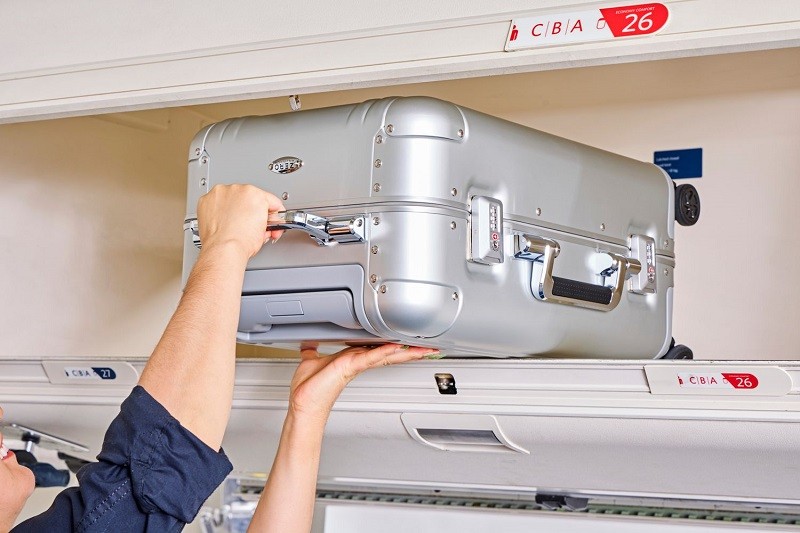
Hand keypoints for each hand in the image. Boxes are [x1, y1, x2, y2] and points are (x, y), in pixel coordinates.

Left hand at [197, 184, 284, 259]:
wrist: (224, 249)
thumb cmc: (242, 242)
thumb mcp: (265, 231)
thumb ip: (265, 220)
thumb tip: (261, 220)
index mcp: (255, 194)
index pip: (269, 200)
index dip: (270, 211)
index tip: (267, 216)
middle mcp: (237, 189)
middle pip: (248, 197)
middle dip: (250, 210)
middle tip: (250, 223)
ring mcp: (220, 194)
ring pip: (230, 197)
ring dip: (233, 208)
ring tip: (235, 224)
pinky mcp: (205, 200)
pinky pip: (214, 202)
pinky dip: (217, 210)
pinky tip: (222, 222)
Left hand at [289, 344, 437, 422]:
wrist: (302, 404)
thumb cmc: (308, 388)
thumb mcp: (312, 361)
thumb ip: (313, 351)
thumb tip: (309, 345)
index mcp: (350, 360)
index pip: (377, 350)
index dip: (393, 346)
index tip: (406, 341)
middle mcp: (356, 363)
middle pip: (389, 354)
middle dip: (409, 351)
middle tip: (428, 348)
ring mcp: (355, 366)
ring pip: (386, 356)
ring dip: (405, 352)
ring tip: (423, 348)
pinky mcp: (349, 367)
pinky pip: (371, 357)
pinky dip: (384, 351)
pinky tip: (396, 347)